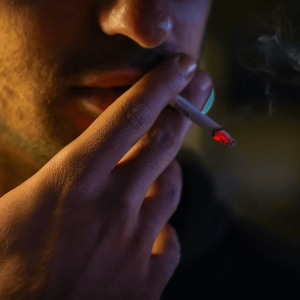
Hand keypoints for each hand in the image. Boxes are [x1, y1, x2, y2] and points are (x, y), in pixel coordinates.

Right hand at [0, 54, 211, 299]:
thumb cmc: (1, 273)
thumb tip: (62, 158)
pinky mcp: (145, 285)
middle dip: (185, 109)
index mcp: (74, 184)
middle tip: (200, 86)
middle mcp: (114, 208)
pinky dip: (167, 232)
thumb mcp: (5, 211)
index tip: (180, 66)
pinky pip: (170, 244)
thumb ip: (38, 178)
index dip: (158, 87)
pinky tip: (157, 232)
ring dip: (171, 169)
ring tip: (168, 162)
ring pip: (171, 190)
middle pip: (162, 144)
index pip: (128, 118)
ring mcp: (136, 247)